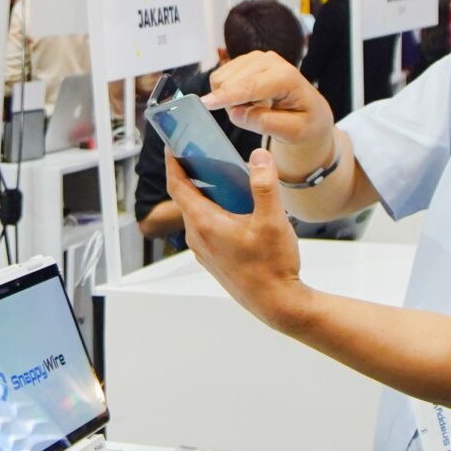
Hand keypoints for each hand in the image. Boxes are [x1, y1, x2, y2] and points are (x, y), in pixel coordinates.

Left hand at [167, 148, 308, 334]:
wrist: (277, 305)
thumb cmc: (273, 266)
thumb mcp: (273, 220)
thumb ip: (265, 185)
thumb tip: (259, 157)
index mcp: (205, 223)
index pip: (177, 186)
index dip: (173, 163)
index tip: (172, 145)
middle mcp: (197, 237)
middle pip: (186, 198)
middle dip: (192, 175)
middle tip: (205, 154)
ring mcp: (204, 250)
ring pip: (197, 214)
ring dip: (205, 195)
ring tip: (224, 178)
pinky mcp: (213, 260)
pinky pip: (205, 229)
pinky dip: (213, 212)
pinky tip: (236, 209)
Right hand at [201, 51, 335, 172]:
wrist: (309, 111)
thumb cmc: (304, 122)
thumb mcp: (293, 132)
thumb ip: (265, 123)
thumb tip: (236, 113)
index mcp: (286, 76)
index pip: (250, 86)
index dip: (227, 96)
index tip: (206, 104)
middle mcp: (269, 60)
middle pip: (229, 80)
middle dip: (231, 103)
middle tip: (252, 117)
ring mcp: (256, 57)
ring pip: (222, 78)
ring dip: (229, 99)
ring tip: (253, 109)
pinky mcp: (245, 61)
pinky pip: (222, 77)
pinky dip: (229, 93)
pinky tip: (248, 100)